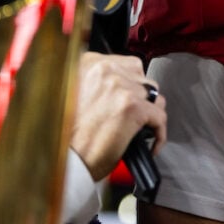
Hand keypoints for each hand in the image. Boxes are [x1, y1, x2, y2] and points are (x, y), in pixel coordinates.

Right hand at [69, 51, 166, 180]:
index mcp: (89, 63)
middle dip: (141, 98)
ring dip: (150, 113)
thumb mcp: (74, 92)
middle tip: (134, 116)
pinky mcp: (133, 108)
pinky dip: (159, 133)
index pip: (127, 64)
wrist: (64, 159)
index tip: (129, 97)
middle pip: (143, 79)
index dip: (131, 84)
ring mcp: (121, 88)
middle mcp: (106, 70)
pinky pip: (160, 117)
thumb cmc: (65, 134)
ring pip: (154, 96)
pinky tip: (152, 144)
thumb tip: (121, 84)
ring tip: (142, 129)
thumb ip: (97, 81)